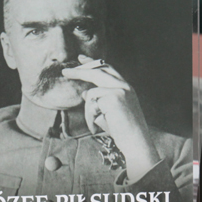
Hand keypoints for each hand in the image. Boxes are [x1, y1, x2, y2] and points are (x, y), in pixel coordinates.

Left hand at [62, 55, 160, 179]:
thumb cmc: (124, 131)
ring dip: (88, 112)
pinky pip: (92, 105)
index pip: (107, 68)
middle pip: (97, 71)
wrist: (136, 142)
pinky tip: (97, 128)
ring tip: (95, 125)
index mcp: (126, 87)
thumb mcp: (111, 112)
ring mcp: (120, 91)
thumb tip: (85, 93)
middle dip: (79, 71)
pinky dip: (90, 118)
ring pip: (92, 93)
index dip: (93, 62)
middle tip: (64, 73)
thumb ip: (101, 100)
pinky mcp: (114, 98)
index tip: (80, 58)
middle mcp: (124, 86)